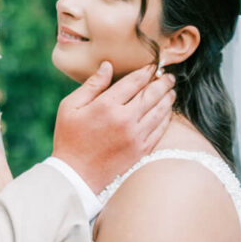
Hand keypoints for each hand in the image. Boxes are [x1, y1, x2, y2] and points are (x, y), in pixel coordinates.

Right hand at [52, 62, 174, 193]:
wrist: (75, 176)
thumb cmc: (69, 139)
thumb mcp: (70, 107)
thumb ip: (91, 85)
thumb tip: (107, 66)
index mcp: (106, 106)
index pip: (133, 82)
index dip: (145, 72)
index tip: (151, 66)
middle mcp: (125, 119)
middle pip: (151, 95)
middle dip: (162, 83)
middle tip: (168, 76)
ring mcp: (135, 136)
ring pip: (159, 111)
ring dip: (167, 99)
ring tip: (171, 91)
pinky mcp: (141, 151)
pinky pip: (160, 130)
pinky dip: (166, 118)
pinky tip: (167, 112)